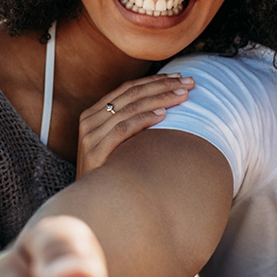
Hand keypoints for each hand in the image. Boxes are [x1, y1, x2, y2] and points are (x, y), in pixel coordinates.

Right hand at [77, 74, 194, 177]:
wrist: (88, 199)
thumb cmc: (108, 169)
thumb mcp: (116, 141)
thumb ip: (130, 122)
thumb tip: (164, 105)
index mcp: (94, 113)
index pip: (128, 88)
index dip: (155, 80)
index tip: (179, 77)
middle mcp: (90, 120)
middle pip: (132, 95)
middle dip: (163, 86)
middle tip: (188, 82)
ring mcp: (91, 136)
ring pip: (130, 108)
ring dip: (159, 99)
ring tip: (182, 96)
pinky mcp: (95, 152)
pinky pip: (122, 130)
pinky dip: (143, 120)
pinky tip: (163, 115)